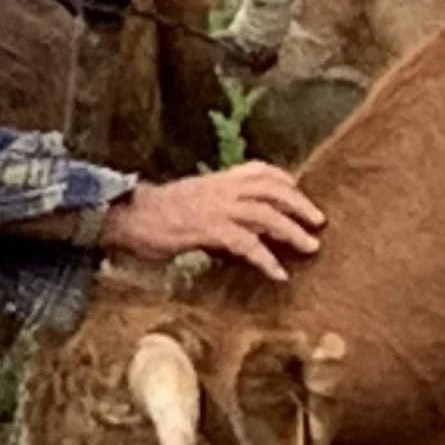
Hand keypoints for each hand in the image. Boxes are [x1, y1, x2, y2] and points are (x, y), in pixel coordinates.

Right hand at [101, 163, 323, 281]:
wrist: (125, 216)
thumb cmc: (151, 216)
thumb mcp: (188, 204)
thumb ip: (214, 211)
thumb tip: (234, 230)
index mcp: (215, 180)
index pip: (259, 170)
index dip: (284, 179)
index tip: (298, 190)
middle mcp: (220, 189)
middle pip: (272, 188)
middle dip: (299, 204)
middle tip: (319, 222)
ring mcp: (215, 207)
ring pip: (267, 213)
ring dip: (293, 230)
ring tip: (311, 247)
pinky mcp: (208, 229)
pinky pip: (247, 244)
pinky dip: (267, 259)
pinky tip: (278, 274)